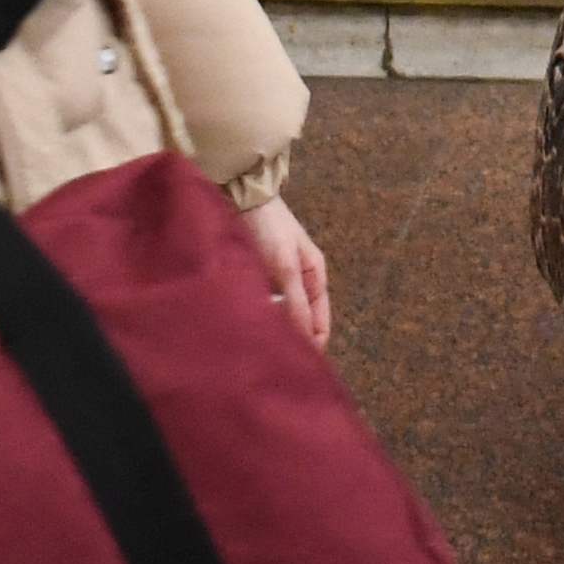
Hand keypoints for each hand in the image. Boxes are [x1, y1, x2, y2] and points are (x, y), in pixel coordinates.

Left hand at [238, 194, 333, 348]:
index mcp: (315, 277)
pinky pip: (264, 306)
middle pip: (301, 321)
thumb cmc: (269, 229)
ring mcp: (279, 281)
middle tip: (274, 359)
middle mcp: (299, 282)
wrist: (243, 198)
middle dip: (292, 339)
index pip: (320, 323)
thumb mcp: (285, 266)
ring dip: (274, 328)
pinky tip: (246, 326)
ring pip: (281, 315)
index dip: (312, 344)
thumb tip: (303, 338)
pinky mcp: (259, 278)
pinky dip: (259, 316)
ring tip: (259, 345)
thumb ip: (295, 301)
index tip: (297, 365)